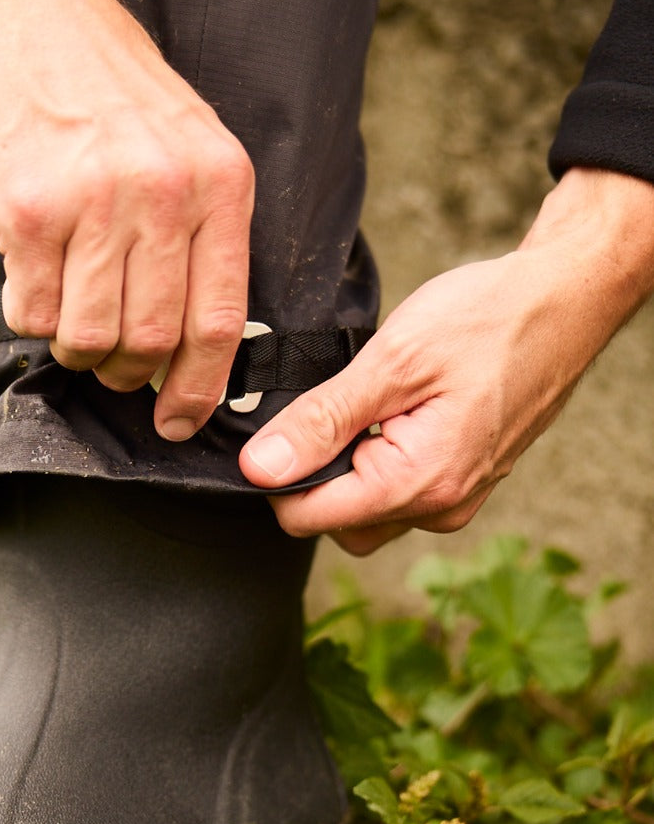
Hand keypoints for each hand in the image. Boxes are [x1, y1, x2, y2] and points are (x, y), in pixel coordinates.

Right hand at [0, 0, 253, 441]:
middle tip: (112, 364)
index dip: (201, 388)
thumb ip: (200, 233)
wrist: (23, 2)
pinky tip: (32, 276)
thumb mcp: (189, 141)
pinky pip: (31, 313)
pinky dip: (29, 316)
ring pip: (90, 338)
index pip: (220, 321)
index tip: (180, 421)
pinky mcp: (26, 213)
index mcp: (219, 183)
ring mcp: (92, 204)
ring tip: (70, 312)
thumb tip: (195, 341)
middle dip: (129, 373)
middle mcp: (163, 195)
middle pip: (151, 341)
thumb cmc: (106, 81)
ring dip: (77, 348)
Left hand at [240, 170, 653, 552]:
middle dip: (312, 476)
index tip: (274, 430)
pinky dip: (376, 462)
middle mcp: (441, 506)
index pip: (309, 518)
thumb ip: (322, 420)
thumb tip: (260, 467)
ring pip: (365, 511)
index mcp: (421, 483)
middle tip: (323, 409)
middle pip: (335, 522)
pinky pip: (398, 493)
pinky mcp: (461, 481)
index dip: (276, 477)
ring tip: (364, 405)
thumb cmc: (488, 319)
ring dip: (346, 469)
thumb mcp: (392, 361)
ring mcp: (456, 498)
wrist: (563, 301)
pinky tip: (387, 413)